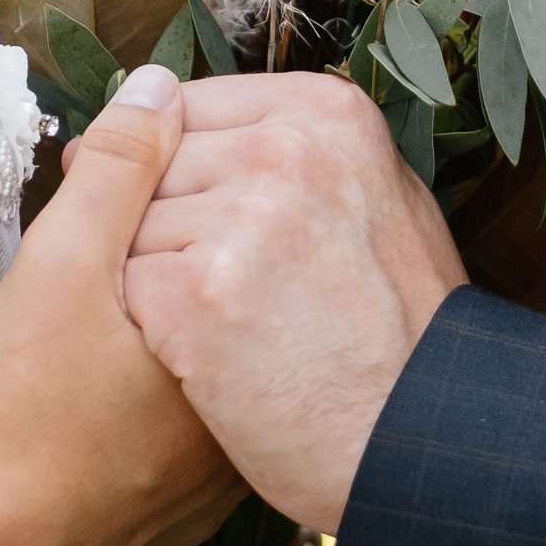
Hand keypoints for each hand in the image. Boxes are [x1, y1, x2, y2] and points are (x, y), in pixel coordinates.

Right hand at [0, 67, 243, 545]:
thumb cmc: (27, 407)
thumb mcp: (63, 263)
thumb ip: (117, 170)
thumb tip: (159, 86)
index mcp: (244, 338)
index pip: (236, 233)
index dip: (162, 206)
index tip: (100, 222)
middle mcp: (255, 406)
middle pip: (227, 303)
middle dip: (169, 275)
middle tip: (88, 285)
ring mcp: (227, 472)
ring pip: (208, 371)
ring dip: (162, 344)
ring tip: (89, 340)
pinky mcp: (189, 513)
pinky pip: (185, 434)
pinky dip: (150, 409)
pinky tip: (98, 402)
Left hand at [122, 71, 464, 527]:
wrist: (421, 440)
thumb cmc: (404, 334)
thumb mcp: (386, 201)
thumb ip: (298, 148)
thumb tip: (177, 104)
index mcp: (326, 112)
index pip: (188, 106)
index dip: (175, 166)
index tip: (192, 214)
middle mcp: (283, 149)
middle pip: (153, 164)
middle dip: (160, 224)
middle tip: (221, 290)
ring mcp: (239, 218)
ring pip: (129, 226)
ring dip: (154, 280)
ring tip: (225, 330)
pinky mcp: (196, 291)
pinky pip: (124, 285)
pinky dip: (149, 328)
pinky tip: (208, 359)